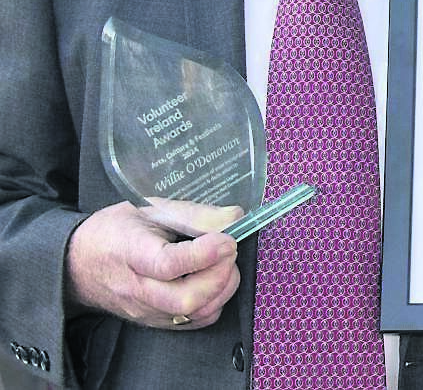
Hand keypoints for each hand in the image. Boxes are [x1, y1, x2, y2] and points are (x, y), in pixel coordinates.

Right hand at [66, 201, 239, 328]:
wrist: (78, 264)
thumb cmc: (116, 230)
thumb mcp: (150, 208)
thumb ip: (193, 213)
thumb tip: (235, 218)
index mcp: (131, 253)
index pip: (168, 264)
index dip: (204, 254)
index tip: (226, 238)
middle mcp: (137, 289)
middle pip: (184, 298)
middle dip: (220, 274)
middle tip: (229, 248)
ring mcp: (145, 311)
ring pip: (193, 314)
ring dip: (222, 288)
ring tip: (224, 262)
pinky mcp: (155, 322)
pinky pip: (194, 322)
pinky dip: (214, 302)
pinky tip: (214, 279)